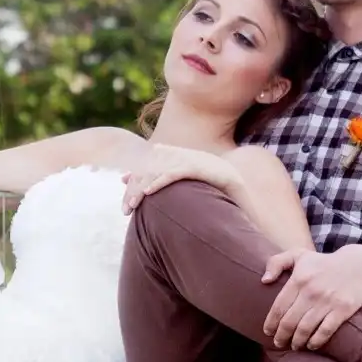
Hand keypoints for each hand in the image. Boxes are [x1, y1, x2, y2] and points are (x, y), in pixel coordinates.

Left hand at [120, 145, 235, 214]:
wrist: (238, 180)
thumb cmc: (216, 185)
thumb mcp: (192, 180)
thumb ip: (174, 179)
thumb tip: (155, 188)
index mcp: (178, 157)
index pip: (151, 163)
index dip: (136, 173)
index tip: (122, 181)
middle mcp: (180, 155)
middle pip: (150, 169)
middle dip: (135, 187)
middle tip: (125, 207)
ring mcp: (187, 160)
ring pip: (157, 172)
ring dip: (142, 189)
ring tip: (133, 204)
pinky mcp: (196, 167)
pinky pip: (172, 174)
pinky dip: (159, 182)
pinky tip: (149, 192)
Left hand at [261, 246, 361, 350]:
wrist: (357, 264)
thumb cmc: (323, 263)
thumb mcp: (298, 255)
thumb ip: (276, 262)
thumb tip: (264, 281)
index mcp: (298, 279)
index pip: (279, 307)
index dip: (271, 323)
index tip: (267, 332)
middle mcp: (311, 292)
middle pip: (290, 321)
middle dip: (281, 336)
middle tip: (279, 343)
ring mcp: (327, 301)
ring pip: (305, 328)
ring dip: (297, 341)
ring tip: (294, 346)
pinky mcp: (342, 310)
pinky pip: (325, 330)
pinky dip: (316, 341)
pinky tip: (311, 345)